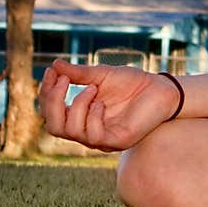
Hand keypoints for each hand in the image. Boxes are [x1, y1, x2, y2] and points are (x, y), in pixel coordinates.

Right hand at [39, 58, 182, 152]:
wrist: (161, 88)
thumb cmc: (132, 83)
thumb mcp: (101, 75)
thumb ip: (79, 74)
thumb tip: (54, 65)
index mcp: (81, 116)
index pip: (51, 112)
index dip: (47, 93)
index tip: (51, 71)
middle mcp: (87, 130)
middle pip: (54, 127)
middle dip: (54, 101)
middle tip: (64, 80)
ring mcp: (102, 139)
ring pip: (71, 132)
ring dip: (77, 105)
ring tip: (93, 88)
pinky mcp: (117, 141)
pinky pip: (93, 136)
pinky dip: (92, 116)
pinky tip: (102, 103)